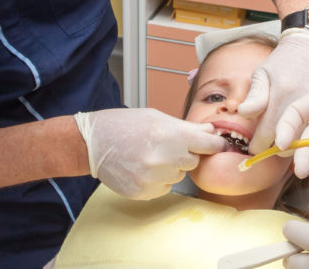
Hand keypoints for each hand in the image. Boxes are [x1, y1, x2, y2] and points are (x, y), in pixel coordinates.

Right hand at [74, 108, 225, 199]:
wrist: (92, 143)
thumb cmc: (123, 125)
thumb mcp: (155, 117)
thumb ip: (185, 127)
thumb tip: (211, 132)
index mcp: (169, 134)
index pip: (208, 144)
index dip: (213, 143)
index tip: (215, 144)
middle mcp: (163, 158)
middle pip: (193, 161)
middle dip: (184, 154)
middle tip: (164, 145)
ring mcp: (153, 178)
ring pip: (179, 176)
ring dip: (171, 168)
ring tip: (149, 155)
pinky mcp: (144, 192)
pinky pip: (165, 187)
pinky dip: (158, 180)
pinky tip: (142, 167)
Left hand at [238, 29, 308, 154]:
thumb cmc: (285, 59)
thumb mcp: (263, 72)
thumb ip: (254, 96)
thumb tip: (243, 114)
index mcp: (283, 94)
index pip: (270, 133)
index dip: (260, 145)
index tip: (255, 149)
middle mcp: (305, 101)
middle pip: (292, 143)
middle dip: (279, 152)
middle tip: (270, 152)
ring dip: (300, 150)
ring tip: (288, 149)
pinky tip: (307, 140)